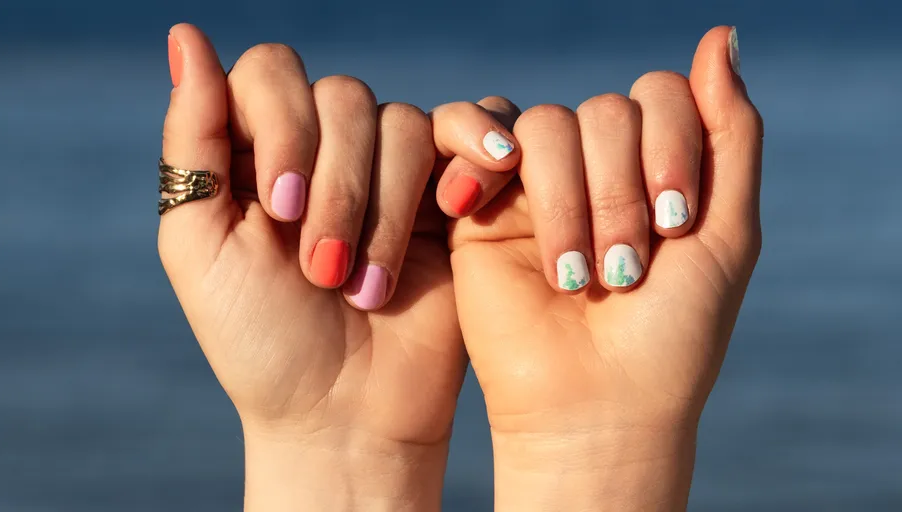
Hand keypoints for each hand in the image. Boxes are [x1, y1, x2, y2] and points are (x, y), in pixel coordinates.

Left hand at [158, 24, 518, 510]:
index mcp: (261, 152)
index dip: (281, 125)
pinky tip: (457, 203)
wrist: (346, 415)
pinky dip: (471, 152)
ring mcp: (394, 172)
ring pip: (403, 123)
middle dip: (337, 186)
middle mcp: (328, 151)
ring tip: (367, 288)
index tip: (279, 209)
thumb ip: (192, 137)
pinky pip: (473, 132)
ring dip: (384, 208)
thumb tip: (186, 35)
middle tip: (323, 270)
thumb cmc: (263, 342)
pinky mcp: (453, 196)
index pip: (272, 73)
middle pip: (344, 96)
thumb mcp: (199, 243)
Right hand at [448, 27, 762, 510]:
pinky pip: (477, 140)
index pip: (660, 95)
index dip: (669, 147)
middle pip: (605, 110)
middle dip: (620, 190)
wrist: (593, 408)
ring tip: (572, 277)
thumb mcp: (728, 231)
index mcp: (654, 170)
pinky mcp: (480, 208)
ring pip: (548, 126)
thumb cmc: (671, 335)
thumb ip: (731, 132)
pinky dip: (482, 160)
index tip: (675, 225)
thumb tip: (722, 34)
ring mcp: (537, 185)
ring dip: (570, 203)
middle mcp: (597, 169)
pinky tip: (482, 205)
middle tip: (625, 270)